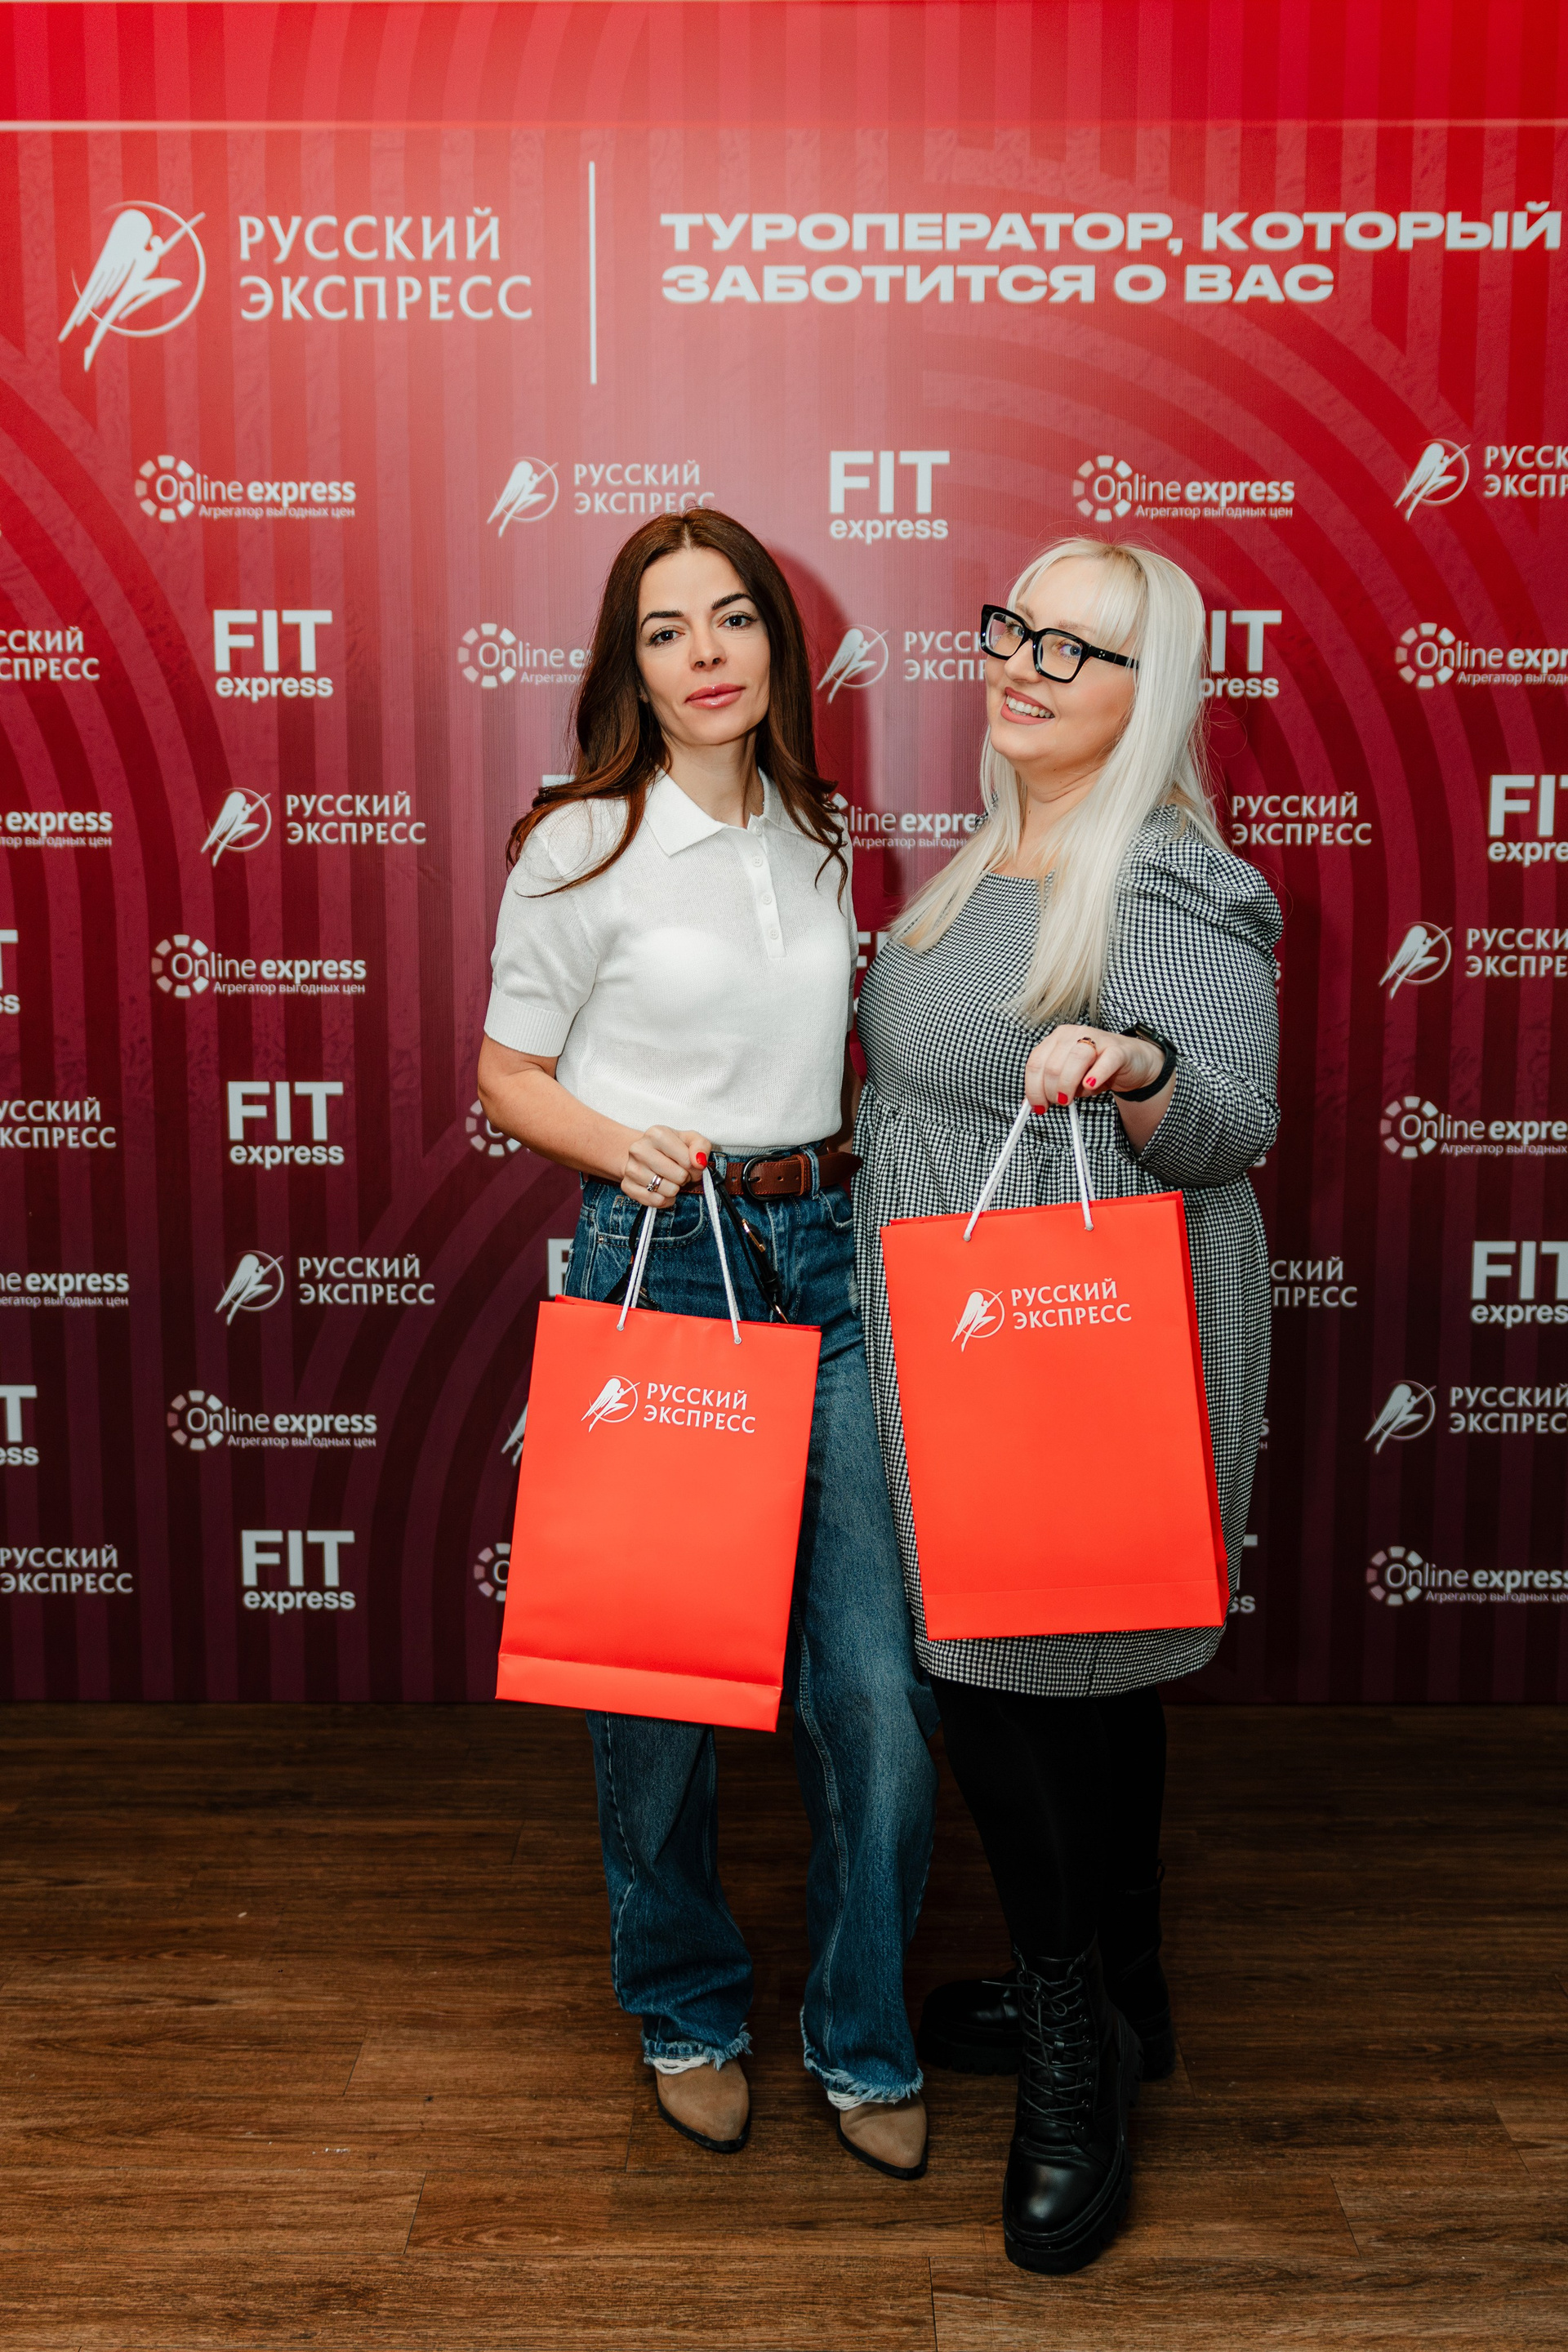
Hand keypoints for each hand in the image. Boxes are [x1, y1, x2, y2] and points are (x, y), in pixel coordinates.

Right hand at [620, 1125, 712, 1208]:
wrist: (643, 1154)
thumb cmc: (671, 1147)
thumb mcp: (690, 1139)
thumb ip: (701, 1147)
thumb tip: (699, 1163)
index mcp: (656, 1134)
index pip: (688, 1161)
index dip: (695, 1168)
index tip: (691, 1165)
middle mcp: (639, 1149)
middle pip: (679, 1176)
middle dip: (685, 1178)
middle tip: (680, 1173)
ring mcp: (631, 1168)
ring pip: (668, 1191)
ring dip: (675, 1189)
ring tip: (670, 1180)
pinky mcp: (627, 1186)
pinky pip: (656, 1201)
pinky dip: (665, 1200)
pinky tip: (662, 1190)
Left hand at [1024, 1024, 1163, 1109]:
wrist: (1131, 1063)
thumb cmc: (1096, 1070)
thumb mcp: (1069, 1079)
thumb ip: (1050, 1087)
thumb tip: (1032, 1105)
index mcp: (1057, 1039)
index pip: (1035, 1063)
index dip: (1033, 1088)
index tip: (1038, 1107)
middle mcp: (1074, 1034)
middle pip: (1053, 1064)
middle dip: (1051, 1090)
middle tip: (1059, 1103)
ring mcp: (1097, 1039)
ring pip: (1076, 1058)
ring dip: (1068, 1084)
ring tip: (1070, 1099)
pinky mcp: (1118, 1049)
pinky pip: (1105, 1060)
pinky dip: (1095, 1075)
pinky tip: (1090, 1086)